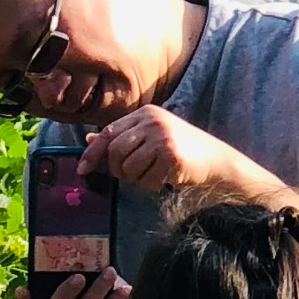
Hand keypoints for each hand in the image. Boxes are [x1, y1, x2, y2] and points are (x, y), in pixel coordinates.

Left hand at [80, 105, 263, 201]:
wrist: (216, 160)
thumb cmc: (180, 150)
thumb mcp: (149, 138)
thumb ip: (122, 138)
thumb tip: (89, 140)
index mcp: (145, 113)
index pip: (109, 133)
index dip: (93, 153)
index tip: (82, 169)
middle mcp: (152, 121)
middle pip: (115, 152)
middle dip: (119, 170)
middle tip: (134, 175)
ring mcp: (163, 136)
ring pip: (128, 168)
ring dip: (138, 179)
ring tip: (154, 173)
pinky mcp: (171, 155)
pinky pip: (146, 180)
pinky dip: (152, 185)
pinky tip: (167, 178)